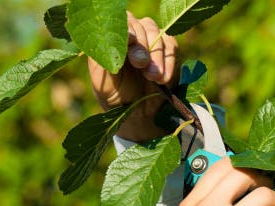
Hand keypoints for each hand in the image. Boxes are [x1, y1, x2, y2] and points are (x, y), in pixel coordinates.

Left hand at [88, 13, 177, 140]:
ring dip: (156, 55)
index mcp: (113, 40)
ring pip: (157, 34)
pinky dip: (169, 63)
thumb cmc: (115, 96)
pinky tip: (163, 79)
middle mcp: (132, 35)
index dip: (126, 30)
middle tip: (141, 64)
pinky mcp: (168, 50)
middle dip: (142, 46)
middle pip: (140, 26)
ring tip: (153, 77)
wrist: (137, 113)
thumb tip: (109, 45)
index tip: (130, 41)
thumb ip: (104, 63)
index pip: (120, 24)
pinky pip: (172, 47)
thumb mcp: (103, 83)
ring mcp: (151, 41)